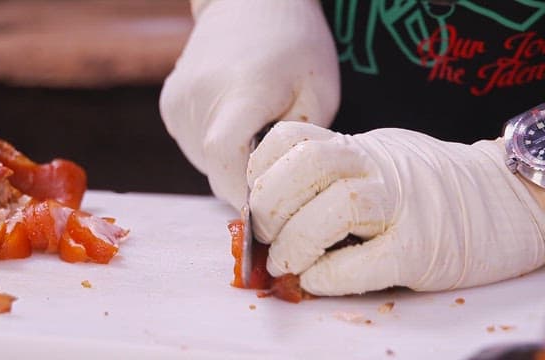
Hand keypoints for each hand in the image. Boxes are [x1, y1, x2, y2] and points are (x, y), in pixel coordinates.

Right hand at [160, 0, 339, 208]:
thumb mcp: (319, 93)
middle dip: (247, 181)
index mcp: (241, 90)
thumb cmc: (294, 45)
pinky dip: (216, 148)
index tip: (270, 206)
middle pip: (218, 169)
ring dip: (232, 163)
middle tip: (275, 164)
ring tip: (255, 131)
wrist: (248, 4)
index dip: (245, 192)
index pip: (225, 158)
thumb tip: (273, 189)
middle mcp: (199, 96)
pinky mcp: (170, 104)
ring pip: (205, 162)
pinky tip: (234, 120)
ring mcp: (178, 101)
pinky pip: (194, 146)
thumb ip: (296, 145)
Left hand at [248, 122, 544, 295]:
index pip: (296, 135)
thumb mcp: (380, 160)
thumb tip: (272, 204)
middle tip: (262, 233)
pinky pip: (367, 261)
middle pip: (310, 164)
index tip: (254, 191)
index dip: (262, 163)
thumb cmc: (430, 186)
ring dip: (296, 241)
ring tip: (283, 264)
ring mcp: (405, 205)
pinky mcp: (423, 249)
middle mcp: (381, 167)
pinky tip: (316, 281)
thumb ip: (335, 173)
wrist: (503, 200)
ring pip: (337, 208)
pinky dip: (330, 274)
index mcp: (362, 147)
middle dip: (270, 201)